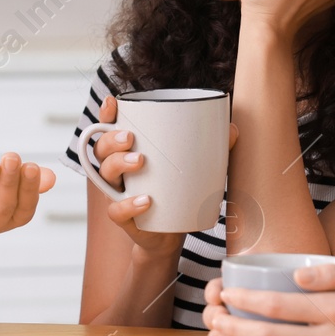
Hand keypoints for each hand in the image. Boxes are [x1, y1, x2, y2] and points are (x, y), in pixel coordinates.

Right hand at [90, 95, 239, 261]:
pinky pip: (117, 210)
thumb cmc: (179, 192)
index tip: (113, 102)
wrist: (172, 234)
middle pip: (102, 148)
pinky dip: (128, 205)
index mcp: (129, 150)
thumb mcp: (195, 167)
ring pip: (104, 175)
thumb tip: (232, 128)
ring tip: (140, 161)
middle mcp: (117, 169)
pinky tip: (146, 200)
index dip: (106, 113)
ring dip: (118, 164)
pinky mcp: (123, 217)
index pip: (111, 127)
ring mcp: (118, 193)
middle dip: (112, 139)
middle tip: (131, 137)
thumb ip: (211, 148)